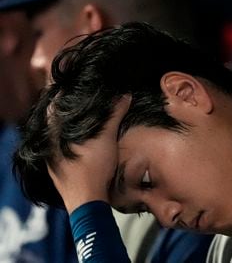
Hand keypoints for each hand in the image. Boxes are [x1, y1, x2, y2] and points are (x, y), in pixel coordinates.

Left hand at [47, 95, 130, 213]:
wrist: (87, 201)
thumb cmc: (94, 167)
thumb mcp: (107, 137)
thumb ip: (114, 114)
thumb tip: (125, 95)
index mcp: (54, 132)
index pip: (54, 105)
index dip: (66, 95)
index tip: (80, 90)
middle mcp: (48, 144)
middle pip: (56, 120)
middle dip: (70, 111)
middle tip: (88, 103)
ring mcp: (51, 158)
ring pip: (59, 137)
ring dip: (72, 128)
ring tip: (89, 121)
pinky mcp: (57, 169)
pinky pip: (62, 150)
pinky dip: (72, 143)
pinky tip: (86, 144)